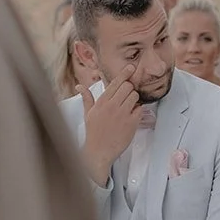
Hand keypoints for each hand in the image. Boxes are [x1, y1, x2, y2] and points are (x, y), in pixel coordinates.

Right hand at [82, 65, 143, 185]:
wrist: (99, 152)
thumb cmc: (93, 133)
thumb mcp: (88, 114)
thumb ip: (87, 98)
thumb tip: (80, 86)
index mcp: (102, 102)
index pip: (116, 82)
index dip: (125, 73)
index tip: (131, 67)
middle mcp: (112, 106)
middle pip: (128, 87)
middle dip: (129, 89)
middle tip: (127, 97)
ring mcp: (123, 114)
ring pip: (135, 96)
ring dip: (134, 99)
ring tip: (129, 107)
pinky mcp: (132, 123)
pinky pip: (140, 109)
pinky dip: (138, 110)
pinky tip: (132, 115)